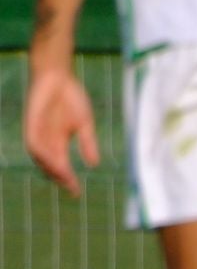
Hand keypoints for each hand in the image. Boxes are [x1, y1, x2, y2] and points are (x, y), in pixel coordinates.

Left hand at [23, 65, 98, 196]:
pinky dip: (42, 154)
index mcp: (58, 141)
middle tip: (71, 188)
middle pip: (50, 166)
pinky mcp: (31, 124)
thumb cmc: (71, 97)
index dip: (69, 179)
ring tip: (64, 178)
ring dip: (51, 169)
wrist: (58, 76)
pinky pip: (33, 143)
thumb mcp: (85, 124)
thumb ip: (88, 143)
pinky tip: (52, 160)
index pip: (62, 165)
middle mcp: (46, 140)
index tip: (78, 192)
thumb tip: (94, 164)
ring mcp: (37, 133)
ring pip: (40, 158)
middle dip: (60, 178)